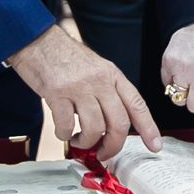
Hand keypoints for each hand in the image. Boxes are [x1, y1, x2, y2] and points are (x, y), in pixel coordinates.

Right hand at [8, 25, 161, 156]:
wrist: (38, 40)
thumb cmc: (64, 56)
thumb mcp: (96, 68)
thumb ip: (107, 91)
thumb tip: (112, 122)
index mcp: (112, 75)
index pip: (137, 104)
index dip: (148, 128)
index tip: (154, 145)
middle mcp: (100, 81)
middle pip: (118, 123)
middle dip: (113, 146)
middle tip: (103, 153)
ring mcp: (79, 87)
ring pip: (95, 128)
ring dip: (87, 143)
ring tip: (78, 141)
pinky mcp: (57, 93)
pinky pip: (67, 126)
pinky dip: (65, 135)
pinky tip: (63, 131)